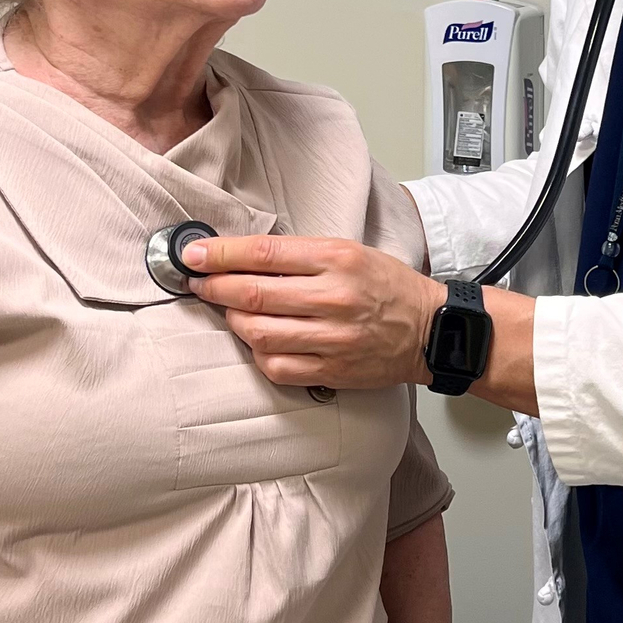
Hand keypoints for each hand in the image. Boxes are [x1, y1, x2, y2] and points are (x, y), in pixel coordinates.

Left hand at [182, 235, 447, 389]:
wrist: (429, 330)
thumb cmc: (386, 285)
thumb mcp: (350, 251)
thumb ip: (301, 255)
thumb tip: (243, 256)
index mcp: (337, 259)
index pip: (265, 253)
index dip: (221, 254)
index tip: (194, 254)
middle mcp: (333, 298)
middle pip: (254, 294)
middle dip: (215, 286)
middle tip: (197, 281)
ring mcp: (332, 338)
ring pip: (258, 332)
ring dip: (232, 320)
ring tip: (229, 309)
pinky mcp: (332, 370)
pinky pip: (276, 365)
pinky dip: (256, 352)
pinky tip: (257, 339)